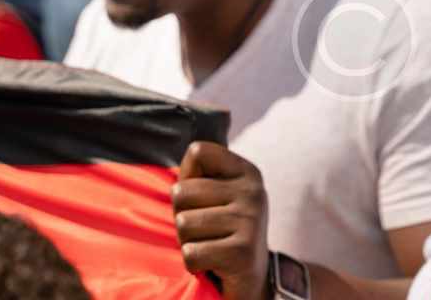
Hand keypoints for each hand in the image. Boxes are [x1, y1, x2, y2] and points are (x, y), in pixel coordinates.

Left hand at [172, 142, 270, 299]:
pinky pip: (190, 253)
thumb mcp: (219, 197)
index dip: (187, 177)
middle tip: (206, 230)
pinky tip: (213, 264)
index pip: (198, 151)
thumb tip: (176, 178)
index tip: (203, 198)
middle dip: (183, 216)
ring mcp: (250, 220)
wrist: (254, 279)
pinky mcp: (241, 252)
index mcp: (247, 172)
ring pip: (183, 224)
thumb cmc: (224, 233)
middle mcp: (253, 192)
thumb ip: (198, 177)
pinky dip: (194, 264)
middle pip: (181, 192)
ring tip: (210, 246)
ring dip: (188, 242)